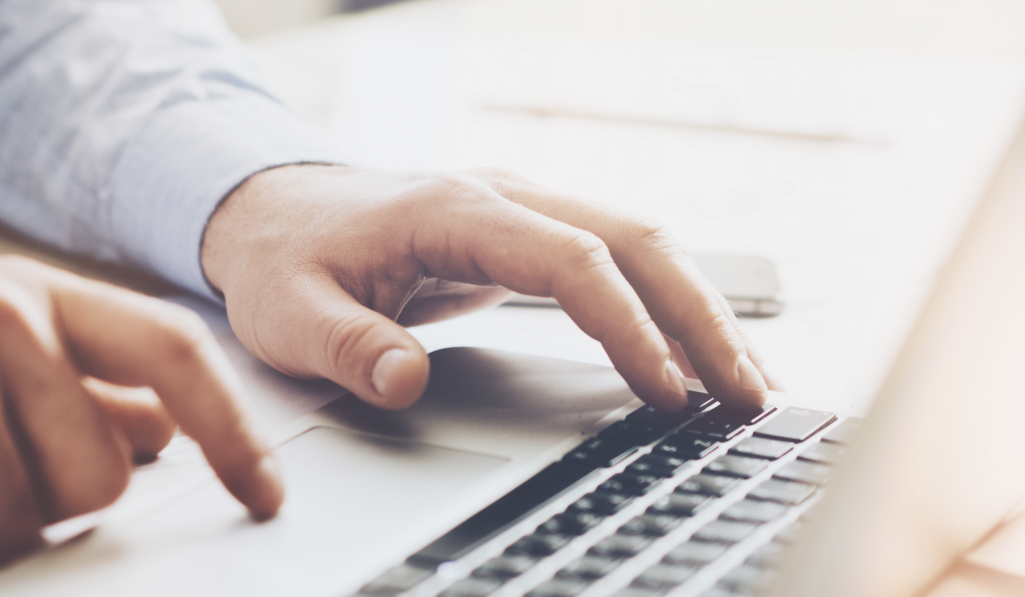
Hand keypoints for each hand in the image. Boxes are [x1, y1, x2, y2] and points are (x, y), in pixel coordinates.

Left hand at [201, 165, 777, 410]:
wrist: (273, 207)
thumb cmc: (286, 259)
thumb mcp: (290, 313)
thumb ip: (348, 347)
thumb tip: (404, 380)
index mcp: (458, 210)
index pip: (572, 262)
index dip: (627, 327)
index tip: (666, 390)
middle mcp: (509, 196)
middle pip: (637, 242)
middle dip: (702, 318)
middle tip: (750, 395)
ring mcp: (528, 208)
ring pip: (644, 245)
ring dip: (703, 311)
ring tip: (751, 385)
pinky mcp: (534, 232)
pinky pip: (623, 260)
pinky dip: (672, 304)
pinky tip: (702, 354)